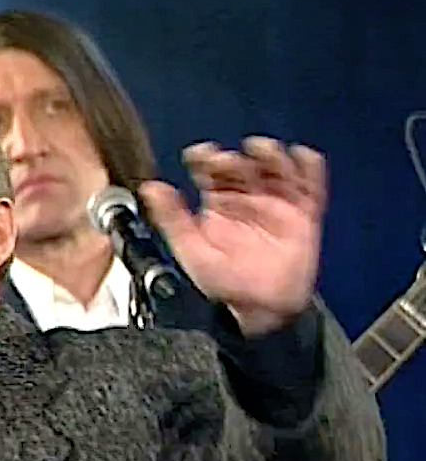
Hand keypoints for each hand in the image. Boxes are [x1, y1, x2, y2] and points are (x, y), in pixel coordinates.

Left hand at [138, 136, 326, 335]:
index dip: (206, 157)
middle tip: (226, 161)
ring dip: (271, 155)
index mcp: (219, 204)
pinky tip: (300, 157)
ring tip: (261, 150)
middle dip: (235, 159)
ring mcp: (276, 206)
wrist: (257, 310)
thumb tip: (150, 189)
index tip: (200, 154)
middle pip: (243, 166)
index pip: (211, 171)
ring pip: (276, 170)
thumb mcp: (190, 250)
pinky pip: (309, 187)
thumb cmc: (223, 285)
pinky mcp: (302, 216)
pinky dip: (308, 168)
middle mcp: (247, 200)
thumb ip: (171, 218)